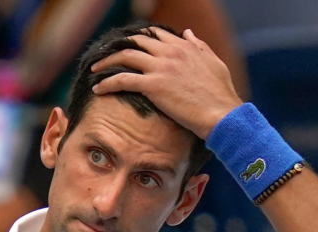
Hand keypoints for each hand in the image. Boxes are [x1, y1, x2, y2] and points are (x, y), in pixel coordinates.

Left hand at [90, 27, 242, 139]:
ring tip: (95, 70)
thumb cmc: (221, 94)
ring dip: (106, 62)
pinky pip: (122, 79)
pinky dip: (107, 82)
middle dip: (118, 47)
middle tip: (105, 57)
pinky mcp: (153, 85)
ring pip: (125, 56)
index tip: (128, 48)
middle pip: (135, 41)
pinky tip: (98, 89)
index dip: (138, 39)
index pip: (154, 34)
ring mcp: (160, 67)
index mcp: (183, 46)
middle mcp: (169, 52)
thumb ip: (199, 46)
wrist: (222, 114)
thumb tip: (187, 32)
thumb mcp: (214, 63)